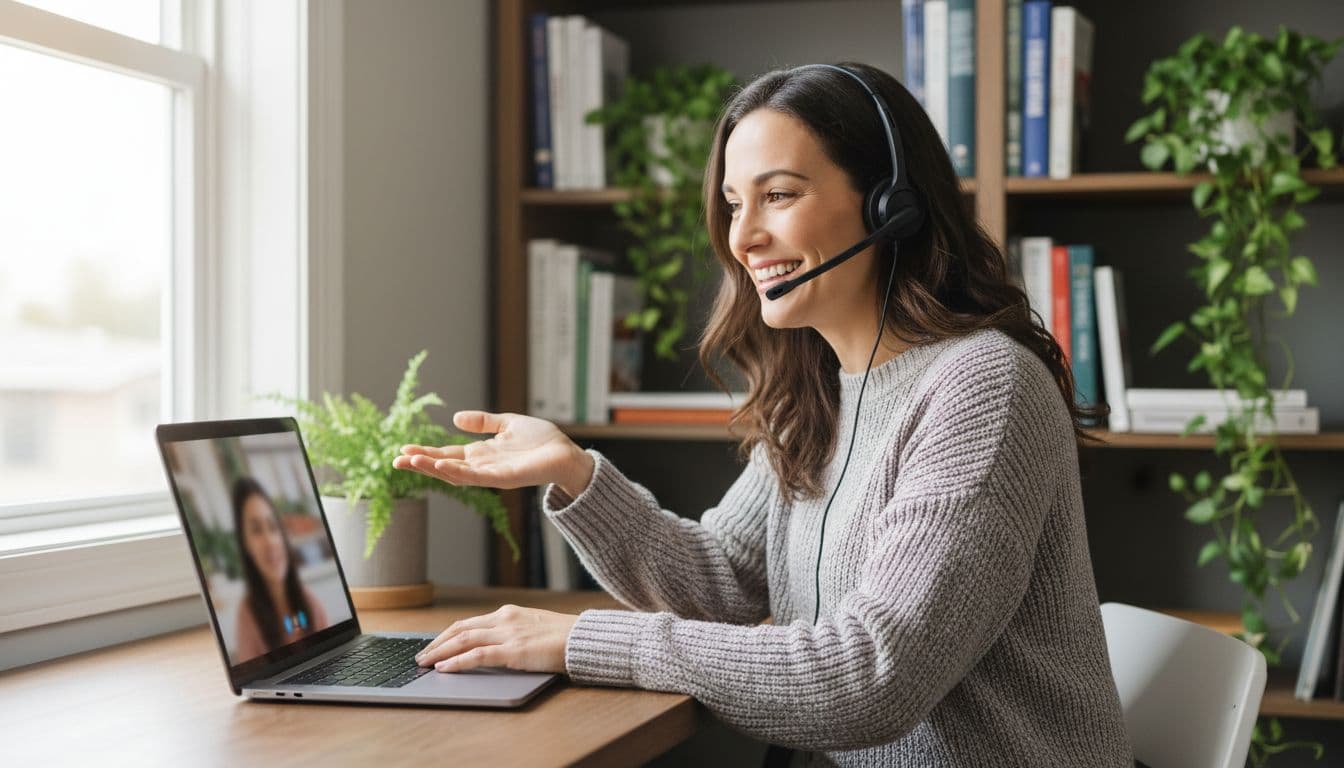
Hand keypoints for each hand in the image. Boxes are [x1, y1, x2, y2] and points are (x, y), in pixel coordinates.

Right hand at [393, 410, 594, 496]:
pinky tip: (441, 465)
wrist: (566, 454)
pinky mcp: (503, 478)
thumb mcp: (507, 424)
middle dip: (420, 463)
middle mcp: (482, 466)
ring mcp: (491, 474)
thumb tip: (455, 418)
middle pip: (444, 465)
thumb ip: (483, 422)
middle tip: (396, 460)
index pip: (447, 454)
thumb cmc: (541, 440)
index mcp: (481, 453)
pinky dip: (457, 472)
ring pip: (455, 474)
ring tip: (411, 461)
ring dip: (432, 468)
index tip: (403, 450)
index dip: (425, 452)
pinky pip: (476, 476)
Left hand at [414, 604, 578, 673]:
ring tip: (425, 663)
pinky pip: (478, 655)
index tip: (434, 645)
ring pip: (464, 640)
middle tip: (422, 656)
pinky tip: (444, 668)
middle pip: (460, 629)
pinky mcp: (514, 650)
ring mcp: (509, 634)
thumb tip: (495, 646)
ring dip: (440, 652)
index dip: (447, 635)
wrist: (585, 638)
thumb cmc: (564, 637)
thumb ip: (514, 633)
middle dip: (437, 643)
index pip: (469, 623)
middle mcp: (505, 619)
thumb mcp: (534, 628)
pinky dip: (458, 662)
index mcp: (509, 613)